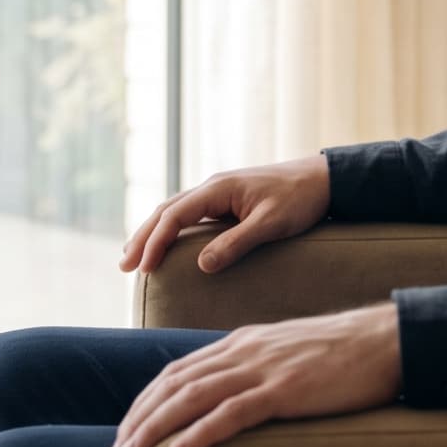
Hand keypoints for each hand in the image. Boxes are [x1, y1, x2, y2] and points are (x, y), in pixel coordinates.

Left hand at [105, 302, 402, 446]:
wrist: (385, 339)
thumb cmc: (343, 353)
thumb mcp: (287, 354)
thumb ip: (255, 370)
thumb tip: (229, 398)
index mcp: (241, 343)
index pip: (177, 372)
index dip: (145, 402)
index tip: (125, 431)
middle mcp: (243, 352)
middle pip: (174, 384)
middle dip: (138, 420)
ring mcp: (264, 369)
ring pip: (193, 397)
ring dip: (155, 428)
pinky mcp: (286, 389)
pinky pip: (235, 412)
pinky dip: (201, 431)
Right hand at [118, 153, 332, 275]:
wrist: (323, 178)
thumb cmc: (300, 200)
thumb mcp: (271, 224)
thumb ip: (237, 243)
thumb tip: (202, 267)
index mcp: (218, 189)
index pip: (174, 216)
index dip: (155, 242)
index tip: (143, 268)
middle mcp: (212, 187)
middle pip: (165, 211)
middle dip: (142, 238)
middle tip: (124, 267)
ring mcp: (218, 193)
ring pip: (174, 211)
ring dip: (152, 232)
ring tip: (134, 258)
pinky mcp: (226, 201)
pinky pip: (189, 215)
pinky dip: (170, 229)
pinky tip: (166, 244)